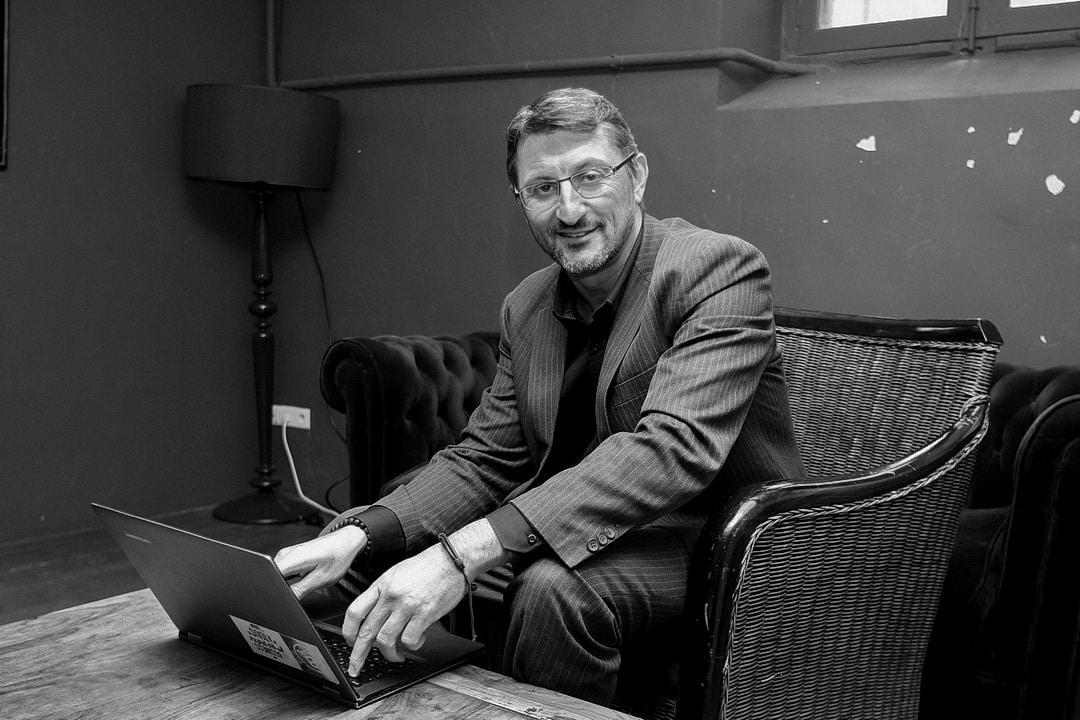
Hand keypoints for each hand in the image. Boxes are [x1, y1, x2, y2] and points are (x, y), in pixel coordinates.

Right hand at [273, 526, 366, 599]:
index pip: (270, 577)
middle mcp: (286, 554)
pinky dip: (288, 579)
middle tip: (299, 591)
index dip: (273, 591)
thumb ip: (300, 590)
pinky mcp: (289, 557)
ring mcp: (286, 554)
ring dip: (284, 584)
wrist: (344, 542)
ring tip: (305, 581)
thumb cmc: (338, 556)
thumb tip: (285, 601)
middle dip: (279, 589)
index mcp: (293, 558)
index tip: (281, 599)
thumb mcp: (321, 579)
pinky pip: (281, 571)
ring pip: (275, 575)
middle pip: (271, 577)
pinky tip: (302, 578)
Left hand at [341, 542, 463, 673]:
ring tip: (396, 656)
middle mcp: (391, 595)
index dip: (348, 632)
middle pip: (366, 631)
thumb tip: (373, 616)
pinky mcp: (424, 614)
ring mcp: (407, 605)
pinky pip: (410, 640)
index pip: (355, 612)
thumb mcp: (397, 573)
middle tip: (356, 667)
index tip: (350, 642)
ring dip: (389, 654)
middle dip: (358, 655)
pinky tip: (418, 640)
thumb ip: (383, 593)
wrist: (452, 560)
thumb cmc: (428, 566)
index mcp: (382, 585)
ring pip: (386, 640)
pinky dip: (412, 645)